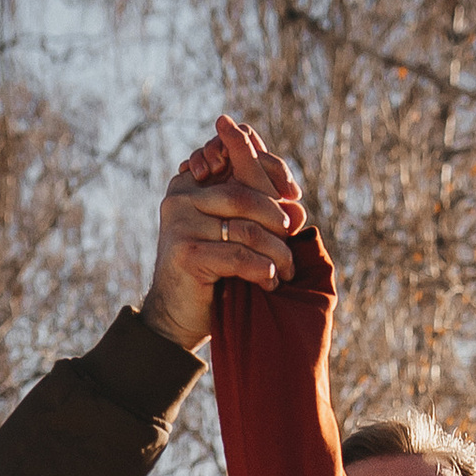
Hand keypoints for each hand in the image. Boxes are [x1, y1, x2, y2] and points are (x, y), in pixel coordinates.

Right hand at [142, 111, 308, 354]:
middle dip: (278, 222)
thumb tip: (299, 207)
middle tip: (291, 249)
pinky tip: (270, 281)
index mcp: (193, 184)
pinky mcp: (186, 252)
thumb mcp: (235, 239)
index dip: (272, 168)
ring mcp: (181, 223)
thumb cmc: (210, 276)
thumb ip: (261, 217)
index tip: (296, 195)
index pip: (238, 157)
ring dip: (276, 252)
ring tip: (285, 271)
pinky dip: (262, 270)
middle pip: (245, 196)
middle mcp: (182, 197)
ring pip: (246, 229)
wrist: (176, 318)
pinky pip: (238, 256)